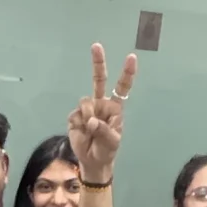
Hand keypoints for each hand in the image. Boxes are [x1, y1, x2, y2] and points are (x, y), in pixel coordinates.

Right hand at [67, 44, 135, 180]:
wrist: (92, 161)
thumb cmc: (107, 150)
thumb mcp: (112, 142)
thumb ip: (104, 130)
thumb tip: (91, 121)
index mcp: (115, 107)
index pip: (122, 87)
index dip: (127, 73)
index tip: (131, 57)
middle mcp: (101, 103)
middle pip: (99, 78)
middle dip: (98, 62)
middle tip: (96, 45)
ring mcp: (87, 108)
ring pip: (85, 101)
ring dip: (88, 116)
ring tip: (90, 132)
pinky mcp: (75, 116)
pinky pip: (75, 114)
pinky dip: (78, 125)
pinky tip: (82, 133)